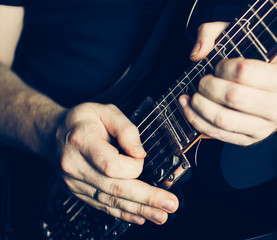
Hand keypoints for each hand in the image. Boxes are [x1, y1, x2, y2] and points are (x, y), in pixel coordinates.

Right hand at [55, 103, 178, 224]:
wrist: (53, 134)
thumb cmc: (81, 120)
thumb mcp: (104, 110)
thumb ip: (125, 129)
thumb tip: (140, 152)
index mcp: (82, 142)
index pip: (111, 165)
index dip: (133, 165)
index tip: (139, 156)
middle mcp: (76, 166)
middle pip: (114, 188)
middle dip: (146, 198)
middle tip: (169, 204)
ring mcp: (76, 182)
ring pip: (110, 201)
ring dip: (138, 210)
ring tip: (161, 216)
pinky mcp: (79, 192)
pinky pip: (102, 206)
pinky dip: (123, 213)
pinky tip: (139, 217)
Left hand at [180, 22, 276, 145]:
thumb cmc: (258, 64)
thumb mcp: (245, 38)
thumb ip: (215, 32)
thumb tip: (196, 54)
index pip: (244, 71)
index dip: (223, 67)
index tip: (219, 66)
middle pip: (232, 97)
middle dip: (208, 86)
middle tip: (204, 81)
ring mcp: (264, 128)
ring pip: (222, 119)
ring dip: (199, 105)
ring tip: (194, 95)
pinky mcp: (248, 140)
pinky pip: (216, 134)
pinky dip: (196, 120)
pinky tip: (188, 107)